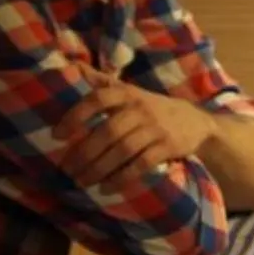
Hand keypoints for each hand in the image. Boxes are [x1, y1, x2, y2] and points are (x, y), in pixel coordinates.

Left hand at [54, 74, 217, 190]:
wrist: (197, 122)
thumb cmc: (154, 107)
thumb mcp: (131, 91)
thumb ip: (102, 83)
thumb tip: (72, 66)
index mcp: (127, 93)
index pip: (98, 99)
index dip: (76, 115)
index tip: (57, 135)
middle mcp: (140, 108)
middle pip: (108, 131)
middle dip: (84, 153)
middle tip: (66, 170)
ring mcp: (156, 128)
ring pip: (122, 150)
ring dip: (99, 169)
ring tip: (81, 181)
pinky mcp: (168, 147)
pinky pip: (141, 165)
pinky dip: (122, 178)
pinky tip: (106, 188)